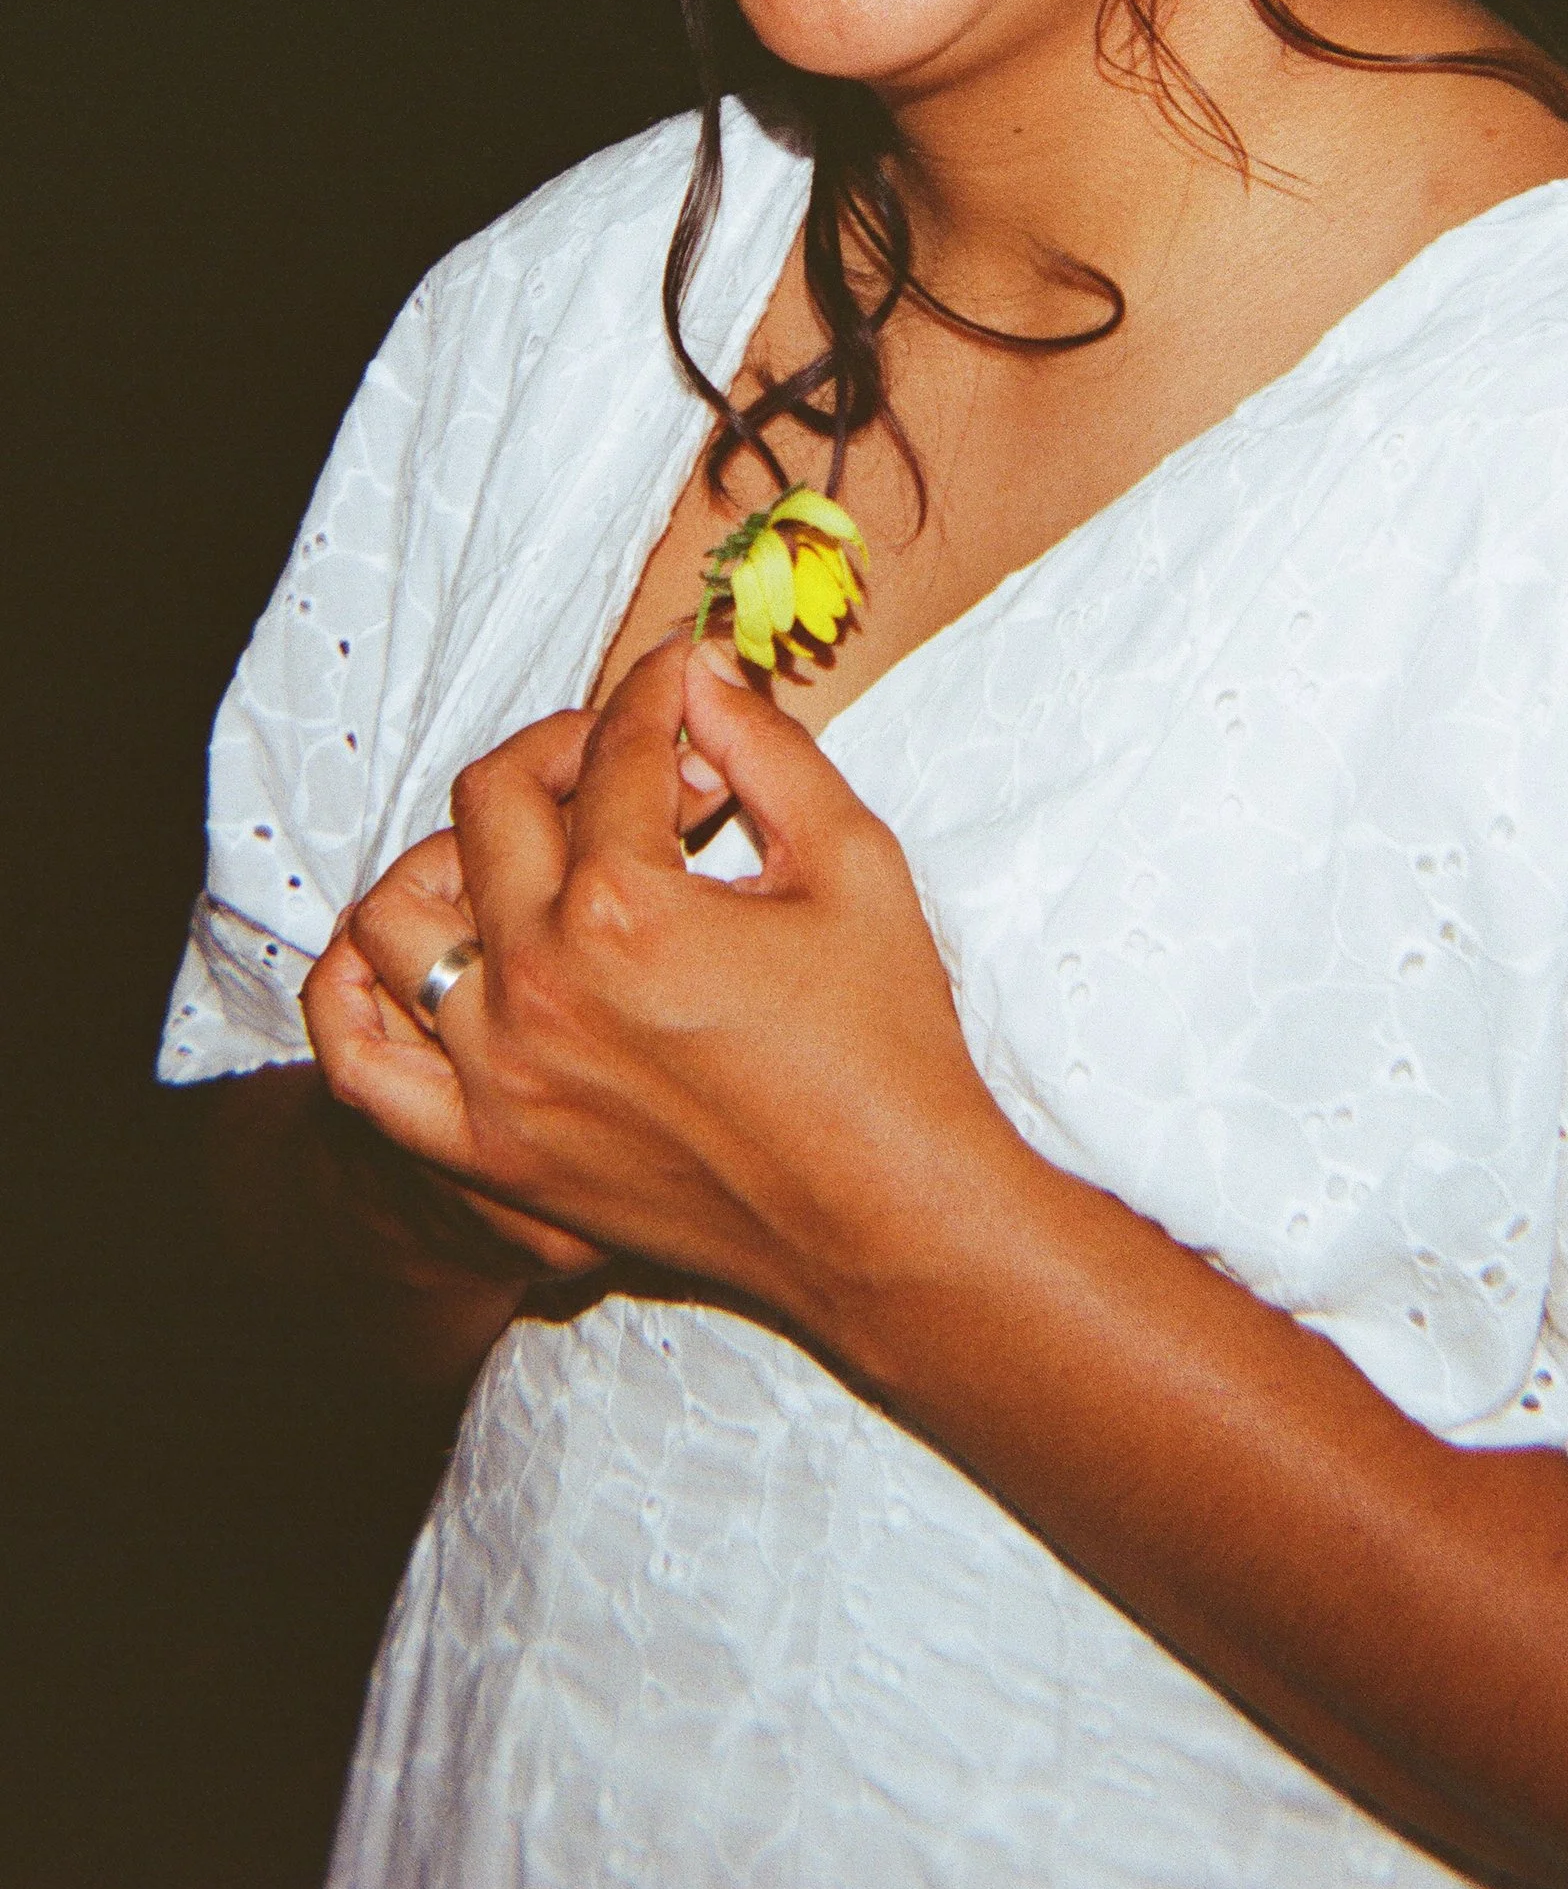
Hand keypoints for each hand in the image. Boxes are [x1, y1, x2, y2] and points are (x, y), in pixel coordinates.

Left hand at [307, 639, 1021, 1326]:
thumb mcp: (855, 863)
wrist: (885, 1215)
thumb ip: (768, 749)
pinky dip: (359, 996)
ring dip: (455, 857)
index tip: (679, 678)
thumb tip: (698, 673)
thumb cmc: (887, 1044)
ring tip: (532, 857)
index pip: (613, 751)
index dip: (656, 694)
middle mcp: (539, 983)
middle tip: (631, 763)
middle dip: (564, 749)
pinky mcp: (488, 1150)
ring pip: (396, 917)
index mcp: (629, 908)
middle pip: (494, 804)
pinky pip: (361, 1063)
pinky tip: (429, 955)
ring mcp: (498, 1073)